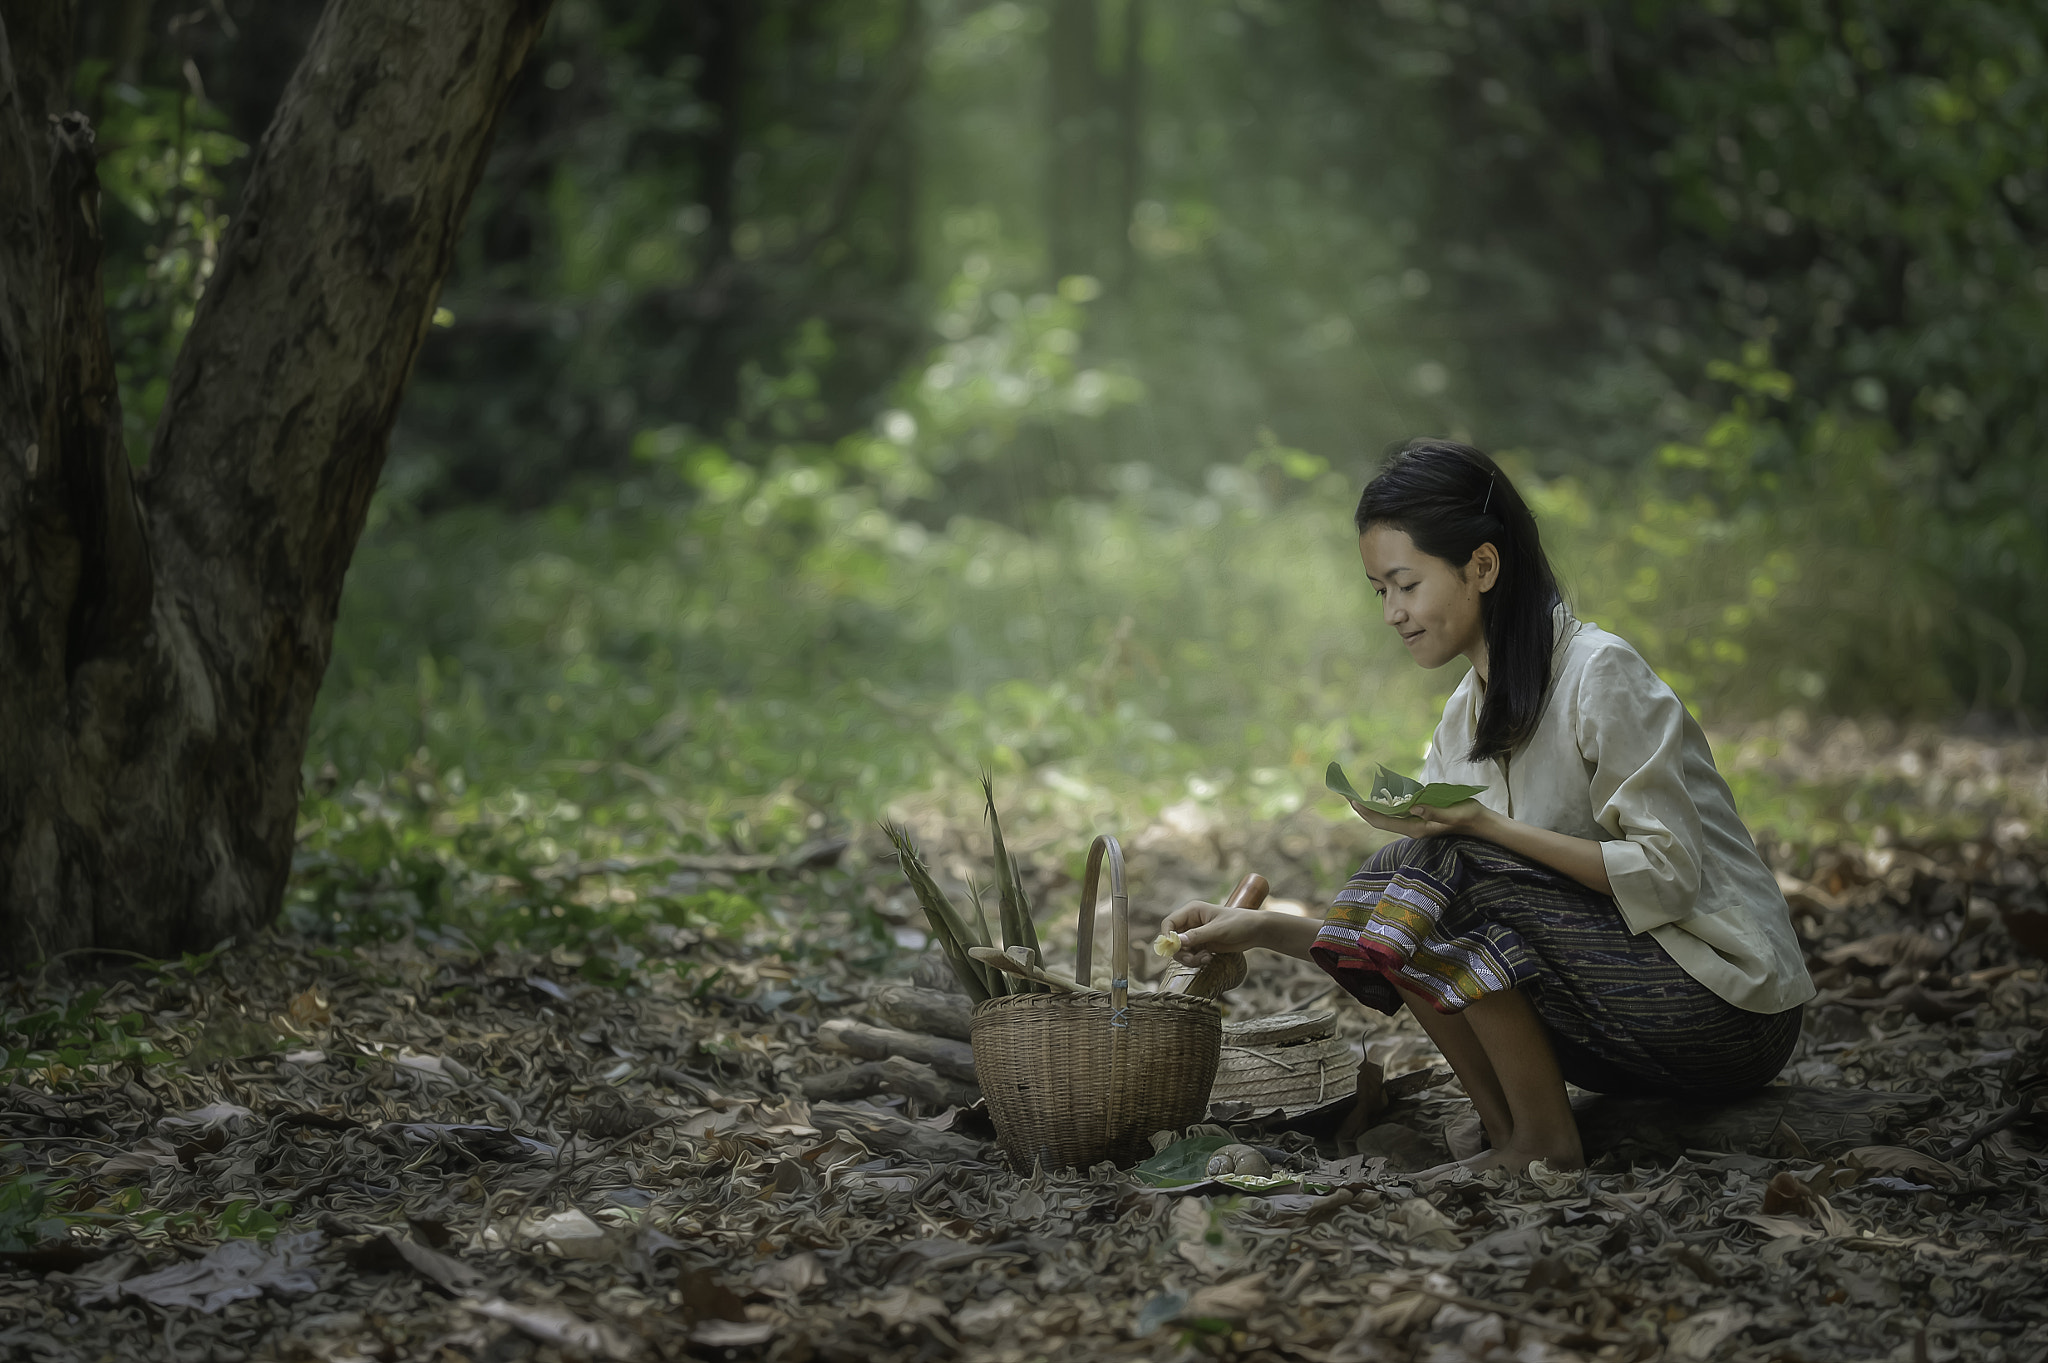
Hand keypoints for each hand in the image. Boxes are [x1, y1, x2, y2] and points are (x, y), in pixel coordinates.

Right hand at [1159, 901, 1269, 967]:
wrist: (1256, 931)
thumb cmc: (1239, 923)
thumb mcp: (1218, 929)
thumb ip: (1198, 935)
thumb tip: (1177, 942)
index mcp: (1192, 911)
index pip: (1169, 923)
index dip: (1167, 936)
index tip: (1173, 949)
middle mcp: (1191, 922)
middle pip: (1172, 940)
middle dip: (1180, 952)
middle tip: (1192, 959)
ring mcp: (1196, 935)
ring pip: (1181, 951)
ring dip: (1190, 958)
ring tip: (1205, 958)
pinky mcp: (1202, 945)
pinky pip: (1191, 956)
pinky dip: (1197, 960)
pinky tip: (1209, 958)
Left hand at [1349, 797, 1497, 840]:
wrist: (1479, 822)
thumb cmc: (1467, 816)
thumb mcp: (1452, 813)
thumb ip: (1433, 812)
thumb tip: (1413, 807)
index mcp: (1415, 828)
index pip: (1384, 821)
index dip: (1366, 811)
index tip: (1352, 800)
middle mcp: (1411, 828)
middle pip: (1380, 820)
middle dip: (1362, 808)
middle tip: (1346, 794)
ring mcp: (1414, 824)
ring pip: (1386, 817)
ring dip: (1371, 807)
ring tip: (1355, 794)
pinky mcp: (1418, 818)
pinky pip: (1395, 813)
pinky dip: (1383, 805)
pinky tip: (1377, 796)